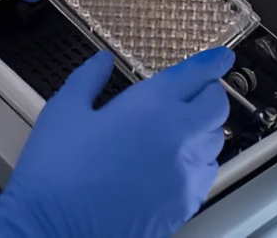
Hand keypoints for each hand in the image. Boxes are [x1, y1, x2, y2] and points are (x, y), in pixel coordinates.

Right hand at [0, 47, 233, 237]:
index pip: (196, 76)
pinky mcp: (182, 208)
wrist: (55, 232)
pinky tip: (180, 160)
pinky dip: (201, 160)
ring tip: (185, 123)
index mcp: (150, 107)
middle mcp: (177, 139)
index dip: (213, 62)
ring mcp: (184, 177)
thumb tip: (102, 60)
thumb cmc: (57, 169)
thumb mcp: (64, 109)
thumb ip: (88, 78)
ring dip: (206, 127)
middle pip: (216, 108)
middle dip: (210, 93)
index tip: (222, 57)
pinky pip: (206, 175)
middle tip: (196, 88)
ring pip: (216, 142)